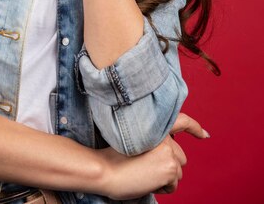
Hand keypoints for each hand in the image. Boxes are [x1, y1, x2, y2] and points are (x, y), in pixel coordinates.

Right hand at [95, 112, 209, 199]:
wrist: (106, 169)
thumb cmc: (114, 158)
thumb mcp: (135, 141)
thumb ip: (154, 142)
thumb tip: (169, 154)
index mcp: (156, 127)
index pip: (180, 121)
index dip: (195, 128)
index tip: (204, 135)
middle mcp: (166, 136)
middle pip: (180, 157)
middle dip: (168, 166)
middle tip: (146, 168)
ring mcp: (170, 151)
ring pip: (177, 172)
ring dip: (164, 178)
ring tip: (144, 174)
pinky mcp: (171, 168)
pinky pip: (173, 185)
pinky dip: (162, 188)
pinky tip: (147, 181)